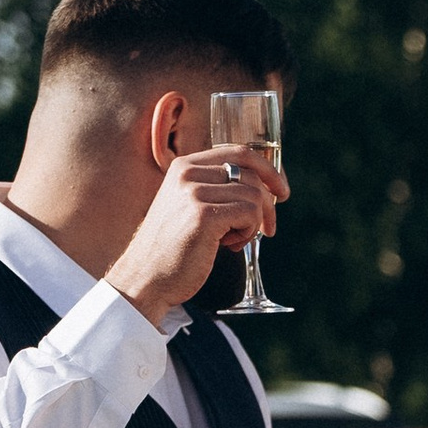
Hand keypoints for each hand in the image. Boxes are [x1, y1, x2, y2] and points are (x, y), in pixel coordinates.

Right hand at [109, 147, 286, 321]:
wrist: (146, 276)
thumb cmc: (174, 247)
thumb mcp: (191, 207)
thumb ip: (218, 190)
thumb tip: (266, 189)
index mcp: (185, 165)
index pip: (239, 152)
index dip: (268, 170)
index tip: (281, 191)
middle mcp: (188, 172)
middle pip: (251, 175)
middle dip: (268, 205)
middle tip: (267, 230)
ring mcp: (194, 192)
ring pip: (254, 197)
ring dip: (253, 223)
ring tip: (233, 240)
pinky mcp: (204, 215)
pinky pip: (250, 214)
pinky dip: (248, 233)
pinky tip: (229, 245)